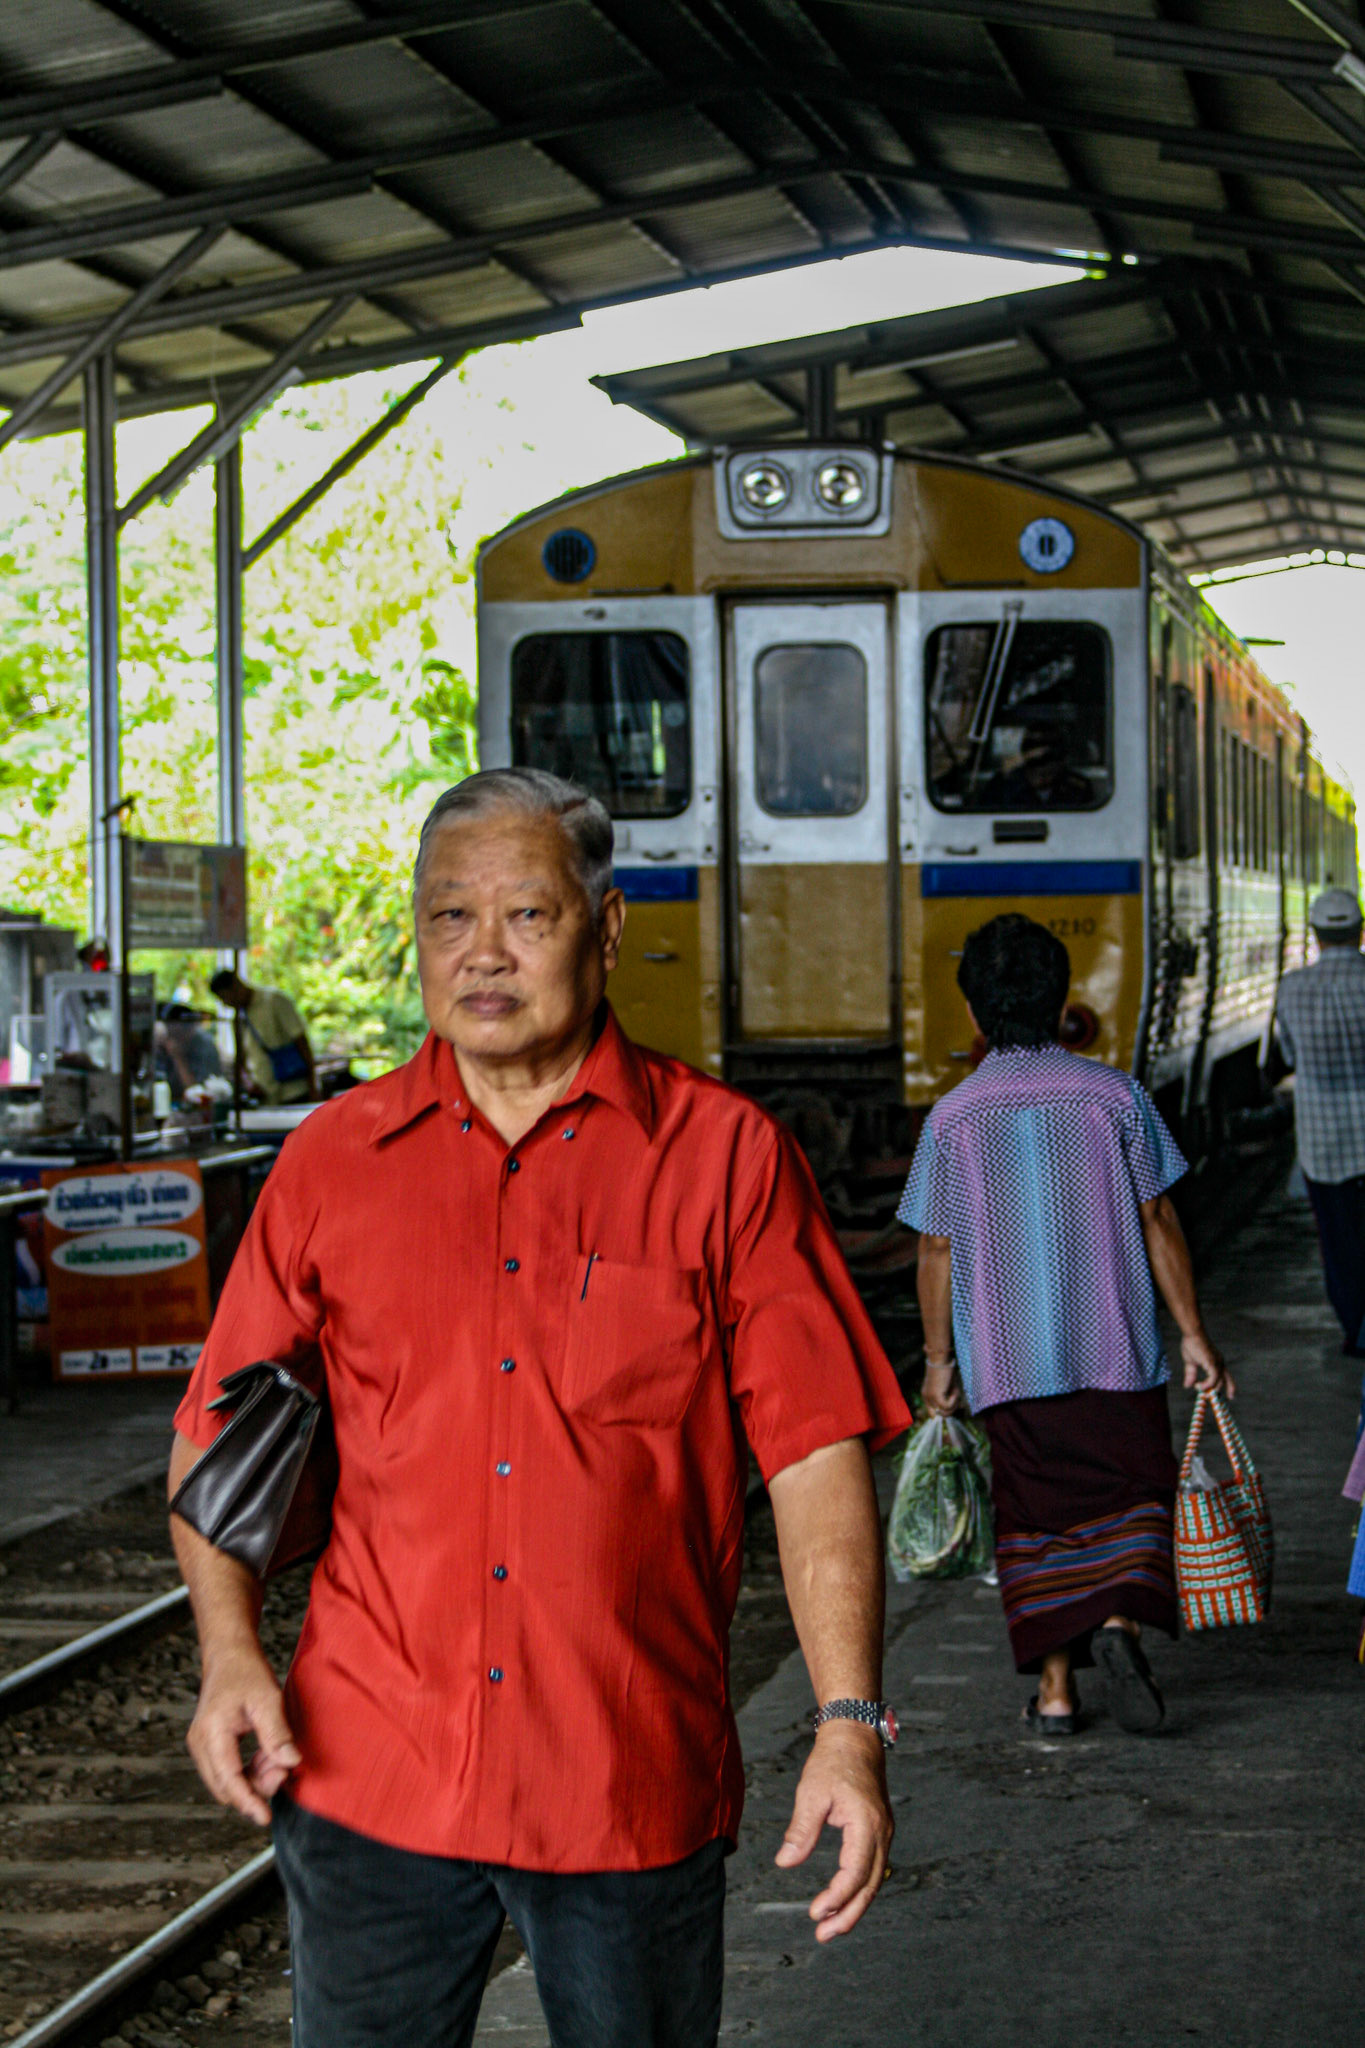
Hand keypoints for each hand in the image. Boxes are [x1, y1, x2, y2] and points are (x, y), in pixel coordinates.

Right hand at [186, 1641, 299, 1826]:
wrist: (228, 1653)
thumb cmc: (245, 1671)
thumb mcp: (267, 1698)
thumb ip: (277, 1733)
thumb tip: (290, 1763)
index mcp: (211, 1734)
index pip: (229, 1780)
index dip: (248, 1801)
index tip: (265, 1817)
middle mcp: (200, 1744)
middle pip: (227, 1787)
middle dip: (257, 1787)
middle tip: (284, 1768)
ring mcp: (202, 1746)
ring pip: (228, 1782)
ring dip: (254, 1778)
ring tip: (278, 1756)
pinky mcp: (209, 1745)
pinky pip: (229, 1770)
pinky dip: (249, 1769)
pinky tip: (269, 1754)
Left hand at [774, 1722, 892, 1940]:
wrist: (855, 1737)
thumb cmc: (833, 1761)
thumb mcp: (811, 1793)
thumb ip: (801, 1830)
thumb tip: (784, 1862)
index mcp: (867, 1823)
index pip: (855, 1872)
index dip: (837, 1897)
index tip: (815, 1913)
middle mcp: (882, 1832)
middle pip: (870, 1885)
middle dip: (848, 1914)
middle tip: (824, 1935)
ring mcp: (884, 1833)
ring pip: (874, 1880)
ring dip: (854, 1905)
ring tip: (830, 1926)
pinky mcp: (879, 1832)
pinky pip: (872, 1868)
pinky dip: (858, 1888)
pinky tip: (842, 1900)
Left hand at [921, 1362, 961, 1416]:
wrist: (940, 1358)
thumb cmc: (946, 1369)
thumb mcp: (949, 1386)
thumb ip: (950, 1398)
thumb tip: (955, 1409)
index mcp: (927, 1395)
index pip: (932, 1413)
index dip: (944, 1412)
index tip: (953, 1405)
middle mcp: (926, 1397)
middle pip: (940, 1414)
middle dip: (951, 1409)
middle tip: (957, 1397)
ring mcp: (929, 1397)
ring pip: (944, 1412)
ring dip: (954, 1403)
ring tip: (956, 1391)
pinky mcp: (934, 1395)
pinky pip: (946, 1406)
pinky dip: (954, 1400)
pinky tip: (954, 1390)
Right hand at [1181, 1329, 1234, 1398]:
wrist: (1192, 1334)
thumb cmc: (1192, 1345)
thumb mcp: (1191, 1363)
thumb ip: (1191, 1375)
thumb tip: (1187, 1386)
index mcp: (1217, 1363)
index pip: (1227, 1378)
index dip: (1230, 1388)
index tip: (1231, 1397)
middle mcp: (1220, 1364)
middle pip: (1223, 1383)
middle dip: (1214, 1391)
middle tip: (1203, 1395)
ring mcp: (1217, 1364)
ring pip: (1218, 1383)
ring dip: (1208, 1389)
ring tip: (1197, 1388)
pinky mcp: (1212, 1364)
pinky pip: (1213, 1380)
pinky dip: (1206, 1385)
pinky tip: (1198, 1386)